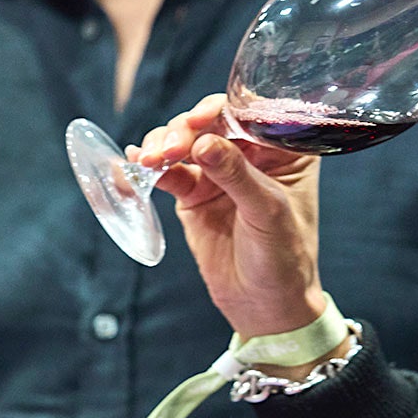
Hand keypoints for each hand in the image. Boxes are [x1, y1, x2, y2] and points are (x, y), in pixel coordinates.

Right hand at [134, 94, 326, 337]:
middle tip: (167, 149)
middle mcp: (250, 153)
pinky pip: (168, 172)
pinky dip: (149, 169)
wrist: (264, 305)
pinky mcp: (194, 194)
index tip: (196, 122)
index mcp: (283, 148)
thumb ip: (237, 176)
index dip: (219, 111)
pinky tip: (133, 170)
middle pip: (210, 123)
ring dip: (162, 146)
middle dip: (183, 130)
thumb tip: (204, 142)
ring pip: (184, 142)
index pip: (248, 114)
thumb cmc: (284, 258)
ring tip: (148, 160)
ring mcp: (219, 172)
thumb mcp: (267, 213)